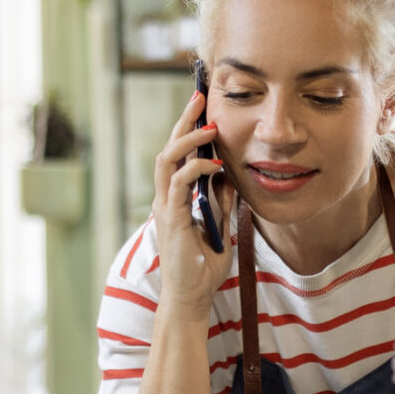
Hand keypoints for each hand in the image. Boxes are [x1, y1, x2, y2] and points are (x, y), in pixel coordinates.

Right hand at [152, 90, 237, 316]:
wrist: (192, 298)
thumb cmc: (203, 267)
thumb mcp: (220, 226)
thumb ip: (221, 201)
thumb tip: (229, 176)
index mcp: (175, 198)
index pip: (179, 154)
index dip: (189, 129)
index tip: (205, 106)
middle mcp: (165, 198)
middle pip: (169, 148)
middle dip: (184, 121)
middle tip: (200, 95)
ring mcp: (165, 207)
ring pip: (167, 160)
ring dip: (187, 139)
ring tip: (209, 126)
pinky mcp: (170, 219)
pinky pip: (179, 184)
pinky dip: (195, 169)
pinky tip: (214, 165)